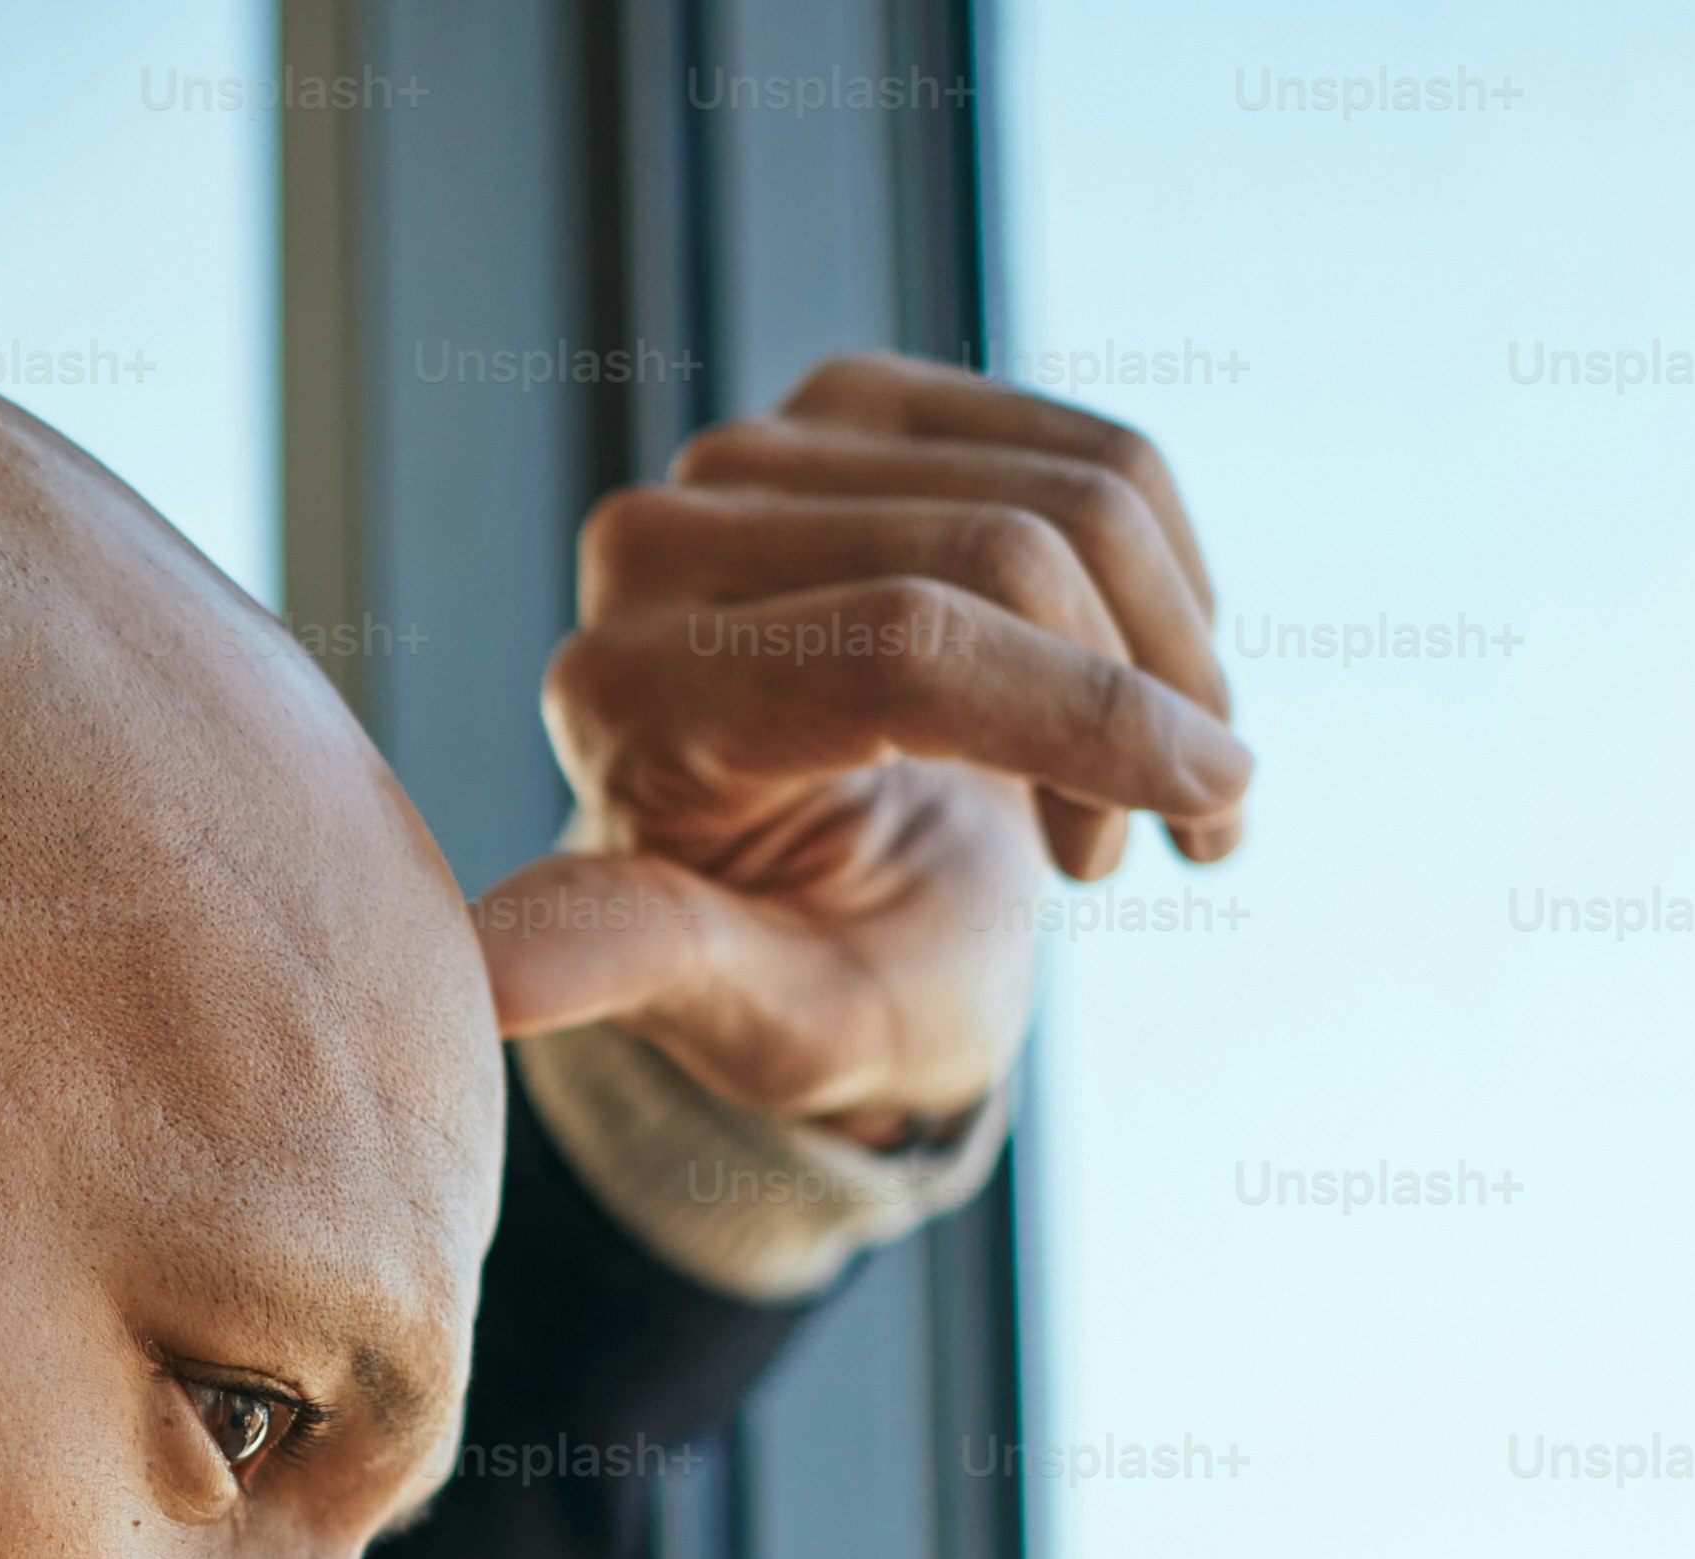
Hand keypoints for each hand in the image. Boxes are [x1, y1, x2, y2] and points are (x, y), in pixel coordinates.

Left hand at [470, 354, 1251, 1139]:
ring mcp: (757, 453)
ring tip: (1154, 793)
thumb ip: (641, 967)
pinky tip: (1148, 693)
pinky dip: (1170, 584)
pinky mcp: (857, 406)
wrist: (835, 895)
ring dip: (1174, 655)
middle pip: (1004, 557)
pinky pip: (1097, 454)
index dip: (1085, 722)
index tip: (1211, 821)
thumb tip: (483, 980)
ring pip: (1078, 493)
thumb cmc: (806, 973)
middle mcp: (657, 547)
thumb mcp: (749, 1015)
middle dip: (1137, 709)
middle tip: (1159, 846)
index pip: (905, 646)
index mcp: (626, 700)